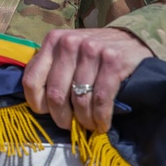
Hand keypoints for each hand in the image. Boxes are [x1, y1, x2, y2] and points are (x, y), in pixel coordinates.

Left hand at [22, 27, 152, 133]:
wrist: (133, 40)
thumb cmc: (94, 52)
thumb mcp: (68, 52)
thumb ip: (50, 68)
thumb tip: (37, 102)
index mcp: (53, 41)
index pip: (31, 80)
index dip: (37, 104)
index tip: (48, 113)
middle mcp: (69, 43)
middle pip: (56, 94)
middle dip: (63, 118)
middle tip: (71, 126)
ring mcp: (91, 50)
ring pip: (79, 99)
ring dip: (85, 120)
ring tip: (90, 126)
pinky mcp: (113, 61)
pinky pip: (101, 99)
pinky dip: (101, 117)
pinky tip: (102, 123)